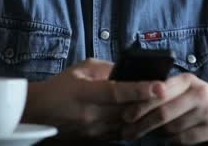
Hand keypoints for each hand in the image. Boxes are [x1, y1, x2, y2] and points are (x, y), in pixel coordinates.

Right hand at [23, 58, 163, 139]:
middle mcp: (90, 114)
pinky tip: (143, 119)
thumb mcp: (80, 69)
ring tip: (161, 108)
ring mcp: (93, 130)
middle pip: (127, 112)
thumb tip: (128, 70)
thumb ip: (106, 68)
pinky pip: (121, 135)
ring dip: (144, 118)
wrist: (38, 113)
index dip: (140, 90)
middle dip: (150, 105)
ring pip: (128, 127)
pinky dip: (134, 127)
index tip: (160, 87)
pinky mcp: (95, 140)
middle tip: (169, 96)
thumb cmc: (59, 87)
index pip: (117, 92)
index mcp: (85, 93)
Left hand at [121, 73, 207, 143]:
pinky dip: (172, 141)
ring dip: (157, 134)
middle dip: (142, 124)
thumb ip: (166, 91)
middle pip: (163, 112)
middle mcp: (198, 93)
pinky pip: (183, 139)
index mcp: (186, 80)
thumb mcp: (186, 88)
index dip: (140, 105)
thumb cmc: (201, 100)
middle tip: (127, 132)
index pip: (158, 92)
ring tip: (149, 134)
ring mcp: (206, 111)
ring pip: (171, 128)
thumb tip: (132, 102)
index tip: (125, 115)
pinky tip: (168, 139)